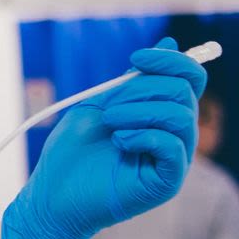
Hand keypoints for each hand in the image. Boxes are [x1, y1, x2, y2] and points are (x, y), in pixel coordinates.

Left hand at [0, 41, 204, 238]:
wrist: (51, 195)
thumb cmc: (71, 153)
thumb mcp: (98, 105)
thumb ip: (132, 80)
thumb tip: (169, 43)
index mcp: (160, 113)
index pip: (188, 79)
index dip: (171, 61)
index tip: (137, 58)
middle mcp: (173, 134)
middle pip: (184, 93)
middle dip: (143, 89)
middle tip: (109, 107)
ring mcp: (173, 159)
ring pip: (181, 117)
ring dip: (139, 111)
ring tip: (110, 123)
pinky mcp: (166, 181)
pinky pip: (174, 148)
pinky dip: (145, 135)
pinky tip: (119, 141)